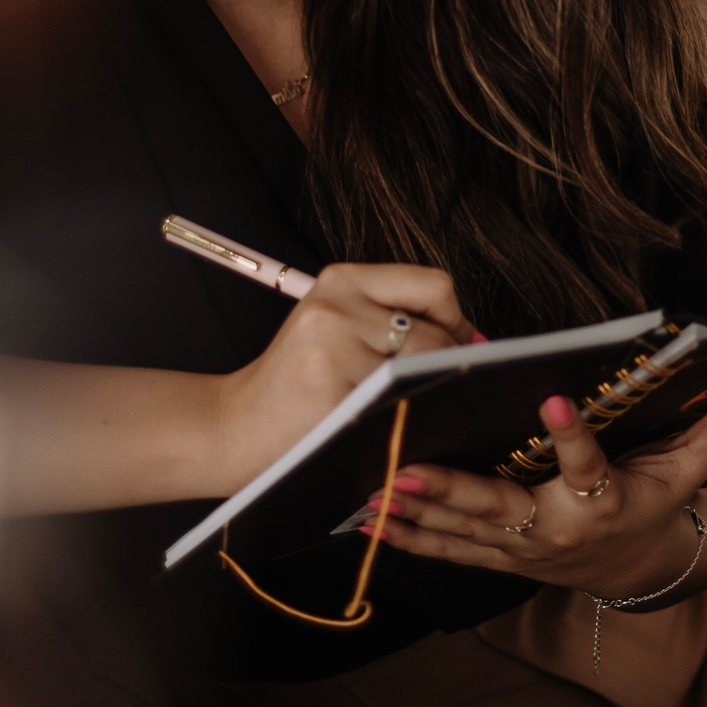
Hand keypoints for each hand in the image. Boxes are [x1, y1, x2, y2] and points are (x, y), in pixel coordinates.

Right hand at [217, 263, 473, 492]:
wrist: (233, 427)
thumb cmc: (296, 384)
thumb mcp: (335, 328)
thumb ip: (393, 320)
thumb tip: (474, 339)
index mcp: (342, 279)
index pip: (433, 285)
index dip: (456, 321)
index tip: (456, 349)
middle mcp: (336, 303)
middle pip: (435, 331)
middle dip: (447, 365)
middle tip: (432, 389)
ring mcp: (332, 347)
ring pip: (422, 370)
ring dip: (426, 393)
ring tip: (403, 406)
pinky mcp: (331, 391)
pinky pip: (398, 404)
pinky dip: (405, 418)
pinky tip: (386, 426)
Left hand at [365, 383, 706, 601]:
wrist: (633, 572)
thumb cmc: (653, 504)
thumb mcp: (687, 471)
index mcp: (603, 501)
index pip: (589, 466)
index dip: (572, 437)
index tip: (550, 399)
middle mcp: (555, 531)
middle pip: (500, 510)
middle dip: (451, 492)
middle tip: (405, 468)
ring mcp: (519, 550)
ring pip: (461, 535)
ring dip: (413, 515)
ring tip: (369, 488)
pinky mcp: (494, 559)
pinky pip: (445, 553)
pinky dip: (406, 539)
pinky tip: (364, 519)